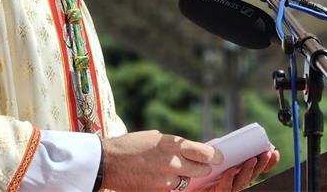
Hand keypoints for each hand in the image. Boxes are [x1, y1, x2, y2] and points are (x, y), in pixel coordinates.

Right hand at [102, 130, 224, 190]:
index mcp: (172, 144)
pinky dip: (169, 186)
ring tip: (170, 171)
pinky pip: (172, 190)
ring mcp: (166, 180)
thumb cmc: (130, 146)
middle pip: (201, 170)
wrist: (107, 162)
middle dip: (201, 168)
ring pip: (187, 182)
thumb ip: (174, 145)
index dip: (215, 156)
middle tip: (198, 166)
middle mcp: (172, 162)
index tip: (219, 157)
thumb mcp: (154, 138)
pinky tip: (159, 179)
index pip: (204, 152)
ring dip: (183, 178)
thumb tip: (192, 150)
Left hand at [194, 149, 279, 191]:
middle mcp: (234, 183)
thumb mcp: (209, 157)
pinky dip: (229, 179)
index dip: (266, 163)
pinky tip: (231, 170)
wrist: (185, 184)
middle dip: (262, 165)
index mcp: (237, 173)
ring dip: (248, 171)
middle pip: (252, 175)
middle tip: (267, 153)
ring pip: (241, 183)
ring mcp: (227, 190)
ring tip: (252, 159)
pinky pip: (224, 188)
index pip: (255, 169)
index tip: (274, 152)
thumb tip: (226, 141)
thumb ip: (217, 150)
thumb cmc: (197, 171)